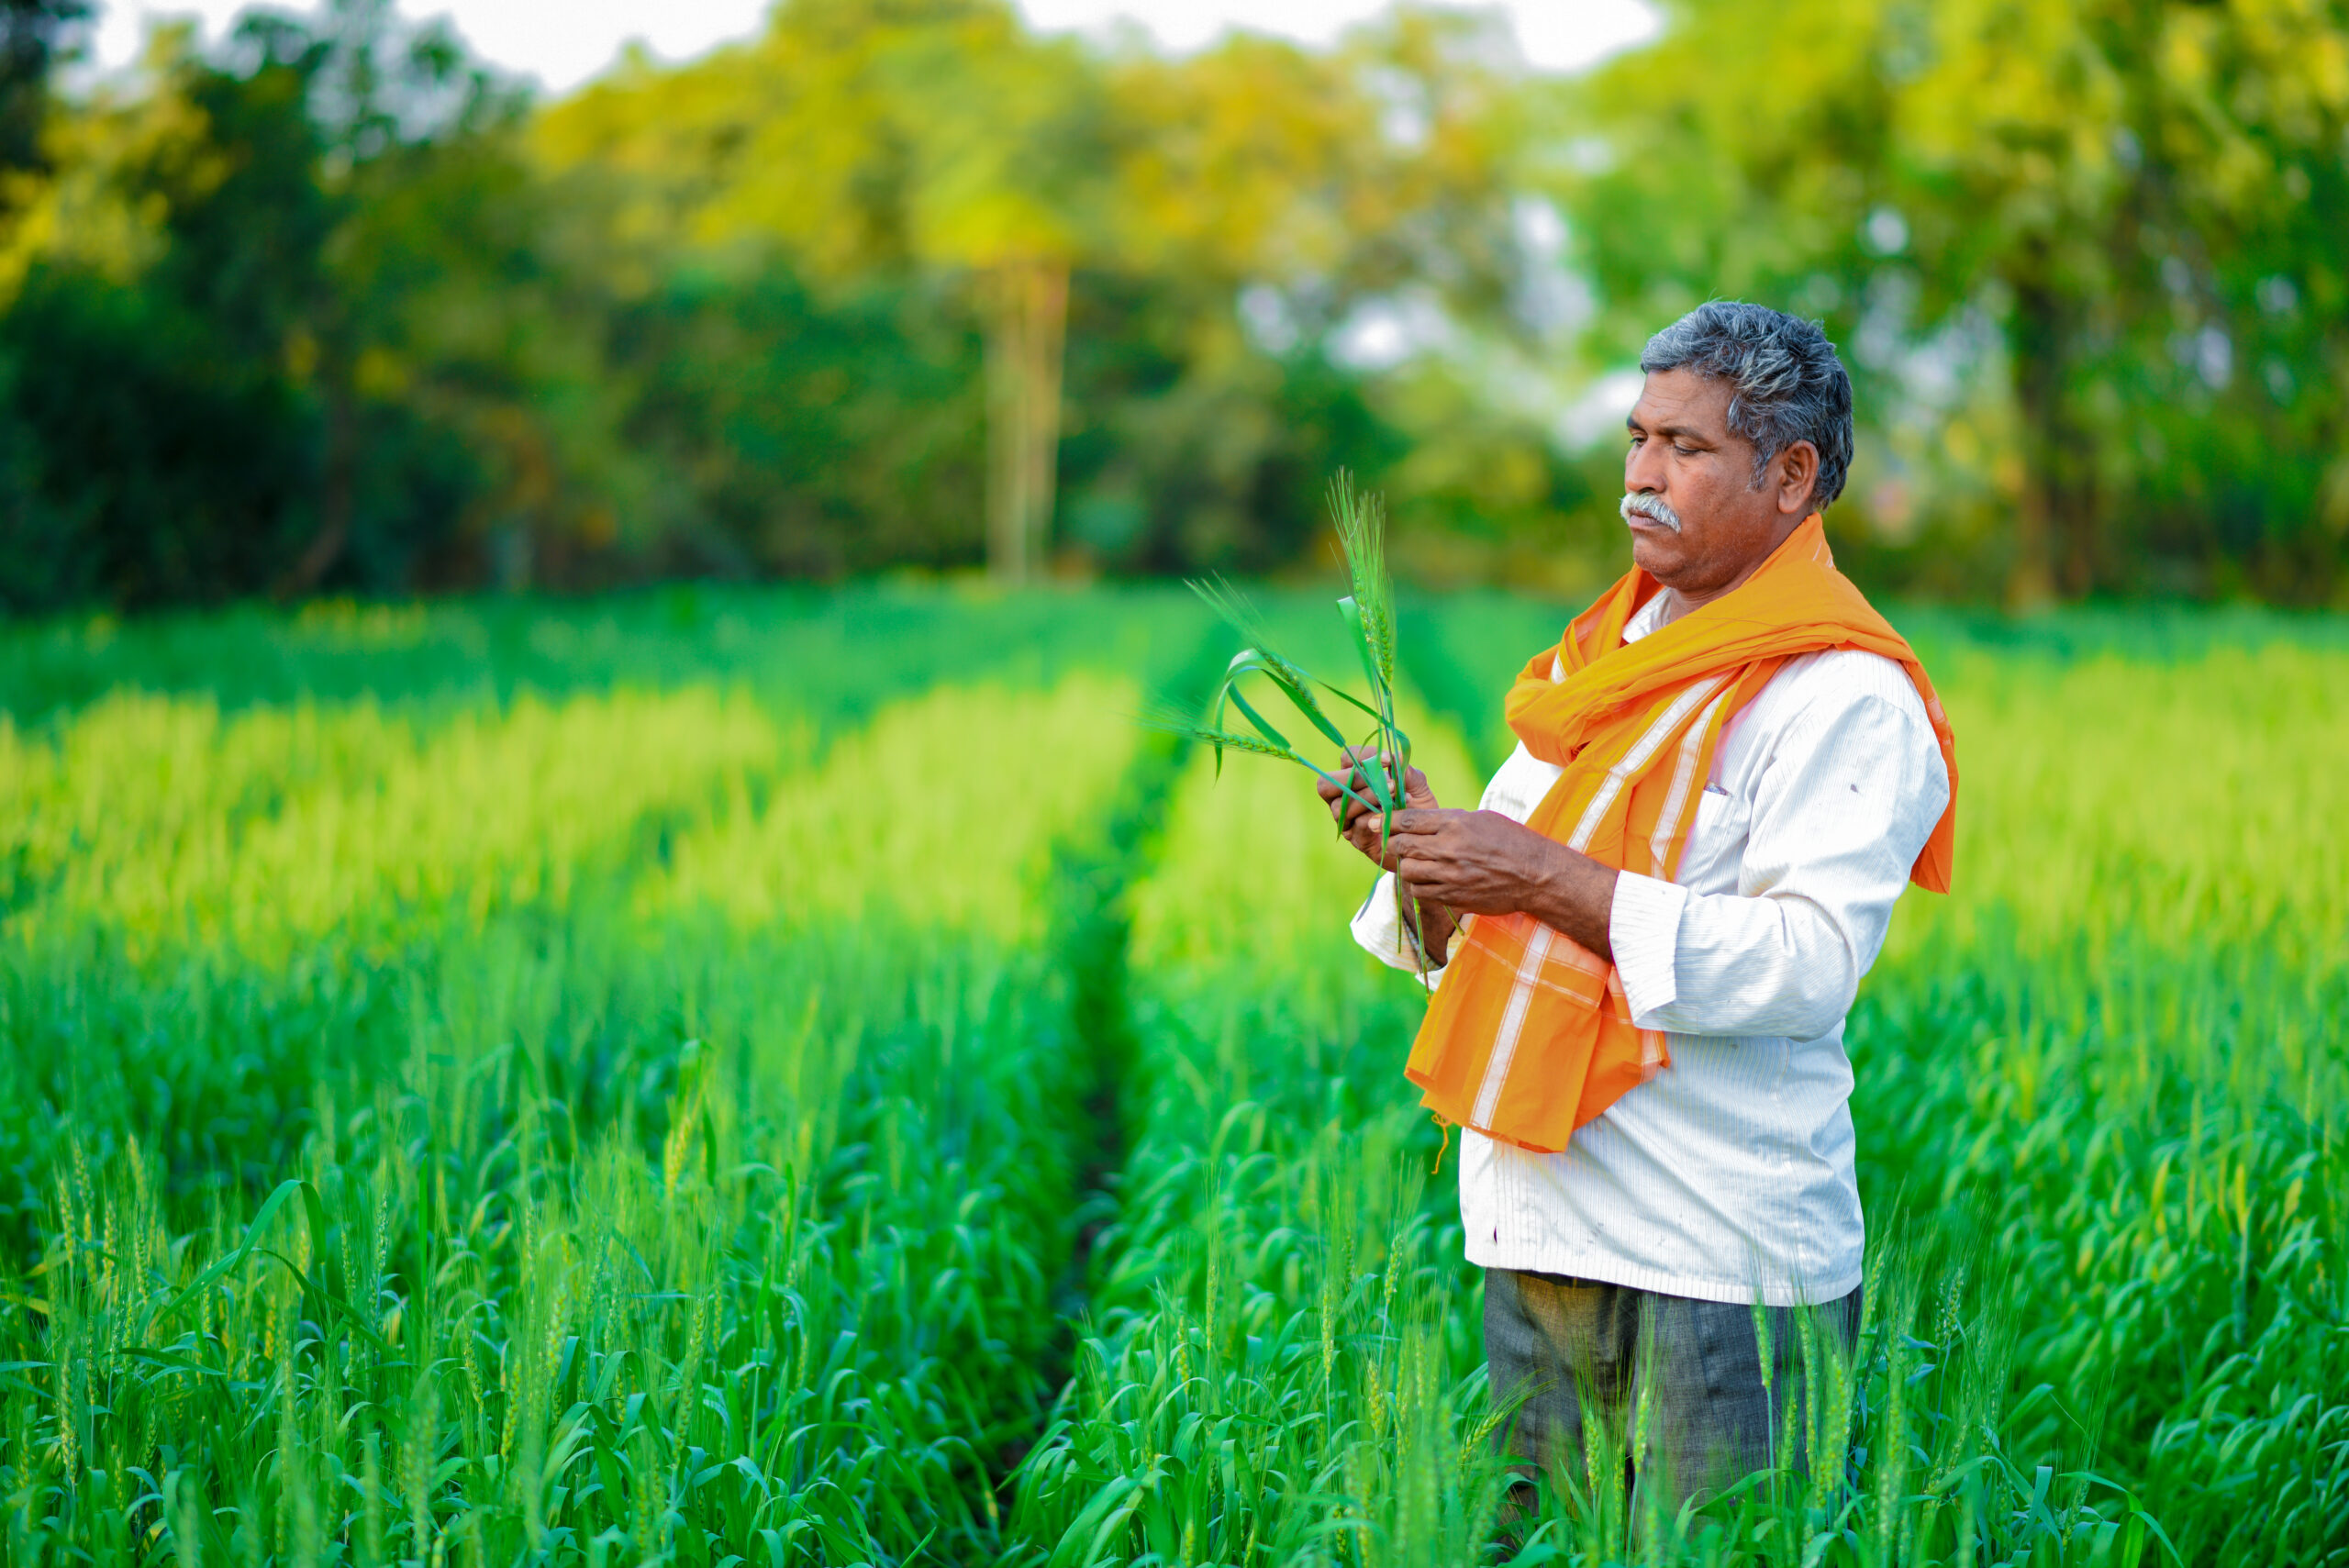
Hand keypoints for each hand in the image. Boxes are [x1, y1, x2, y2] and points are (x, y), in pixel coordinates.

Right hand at [1316, 747, 1438, 869]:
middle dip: (1354, 779)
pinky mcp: (1358, 840)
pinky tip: (1396, 814)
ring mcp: (1348, 821)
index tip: (1387, 760)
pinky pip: (1358, 824)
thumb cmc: (1418, 809)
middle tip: (1384, 780)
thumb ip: (1407, 772)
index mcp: (1355, 778)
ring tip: (1395, 794)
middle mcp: (1344, 799)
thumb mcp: (1417, 787)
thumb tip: (1397, 757)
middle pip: (1325, 784)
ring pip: (1341, 806)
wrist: (1425, 840)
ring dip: (1369, 797)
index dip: (1363, 756)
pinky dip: (1378, 816)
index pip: (1346, 759)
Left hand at [1385, 808, 1617, 959]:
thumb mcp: (1481, 819)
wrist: (1536, 875)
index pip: (1409, 820)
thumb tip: (1419, 821)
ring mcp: (1450, 875)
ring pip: (1407, 871)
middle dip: (1390, 843)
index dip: (1387, 820)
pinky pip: (1420, 892)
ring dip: (1406, 866)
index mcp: (1456, 823)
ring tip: (1414, 862)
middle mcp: (1450, 848)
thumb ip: (1449, 820)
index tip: (1375, 820)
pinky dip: (1418, 886)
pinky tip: (1426, 880)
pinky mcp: (1453, 896)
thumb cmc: (1511, 842)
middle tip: (1387, 842)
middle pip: (1403, 845)